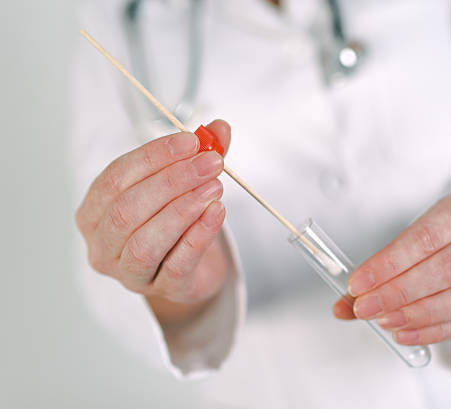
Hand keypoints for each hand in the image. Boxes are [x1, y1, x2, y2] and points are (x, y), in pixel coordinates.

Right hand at [76, 120, 230, 320]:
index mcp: (96, 211)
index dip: (154, 157)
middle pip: (127, 210)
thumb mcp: (184, 183)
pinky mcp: (164, 290)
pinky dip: (198, 235)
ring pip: (145, 242)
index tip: (191, 141)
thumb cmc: (176, 222)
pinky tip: (217, 212)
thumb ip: (197, 156)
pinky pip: (177, 264)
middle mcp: (103, 245)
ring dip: (182, 209)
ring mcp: (129, 274)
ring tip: (215, 187)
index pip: (116, 178)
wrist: (193, 269)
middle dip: (172, 181)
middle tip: (210, 163)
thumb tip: (220, 127)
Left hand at [333, 193, 450, 345]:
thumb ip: (378, 270)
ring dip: (419, 315)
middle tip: (365, 308)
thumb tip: (341, 306)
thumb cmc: (440, 235)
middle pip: (447, 269)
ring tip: (385, 322)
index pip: (426, 238)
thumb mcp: (412, 237)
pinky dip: (435, 331)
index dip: (390, 263)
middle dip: (400, 292)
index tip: (358, 284)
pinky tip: (406, 334)